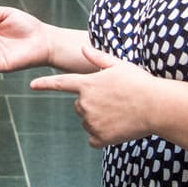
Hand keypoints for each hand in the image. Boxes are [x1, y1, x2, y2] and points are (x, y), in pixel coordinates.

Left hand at [30, 45, 187, 148]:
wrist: (156, 106)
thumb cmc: (139, 83)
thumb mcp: (119, 64)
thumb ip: (97, 57)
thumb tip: (82, 47)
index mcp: (87, 84)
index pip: (59, 83)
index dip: (44, 84)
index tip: (32, 85)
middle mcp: (84, 103)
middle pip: (79, 105)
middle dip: (91, 104)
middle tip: (114, 101)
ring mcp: (91, 121)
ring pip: (87, 121)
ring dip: (98, 119)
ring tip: (120, 113)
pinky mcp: (100, 137)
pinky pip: (94, 139)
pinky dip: (102, 136)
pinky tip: (118, 128)